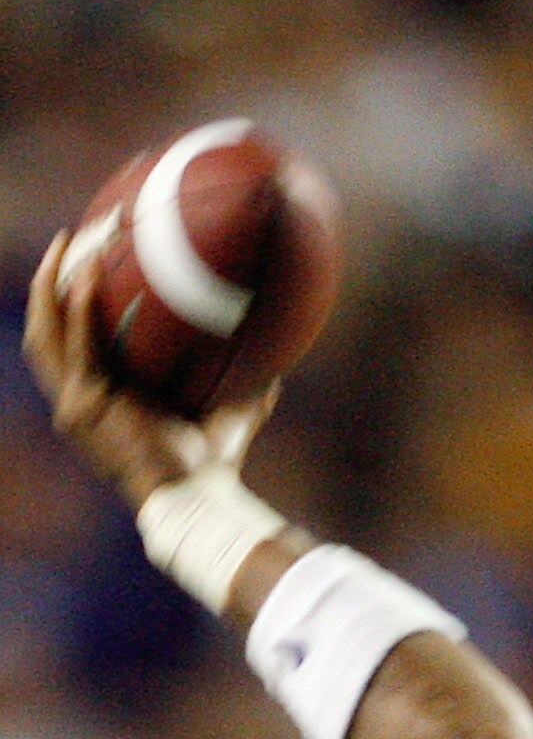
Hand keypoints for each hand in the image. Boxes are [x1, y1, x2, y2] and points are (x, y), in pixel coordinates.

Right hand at [24, 228, 278, 513]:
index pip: (74, 338)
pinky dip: (80, 312)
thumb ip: (249, 387)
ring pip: (46, 334)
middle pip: (48, 329)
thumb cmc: (215, 465)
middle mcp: (81, 398)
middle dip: (50, 282)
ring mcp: (75, 405)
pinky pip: (75, 348)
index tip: (89, 257)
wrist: (201, 499)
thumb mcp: (232, 414)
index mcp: (104, 394)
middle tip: (67, 240)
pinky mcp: (81, 410)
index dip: (72, 300)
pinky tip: (90, 276)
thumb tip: (279, 360)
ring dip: (51, 287)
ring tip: (68, 246)